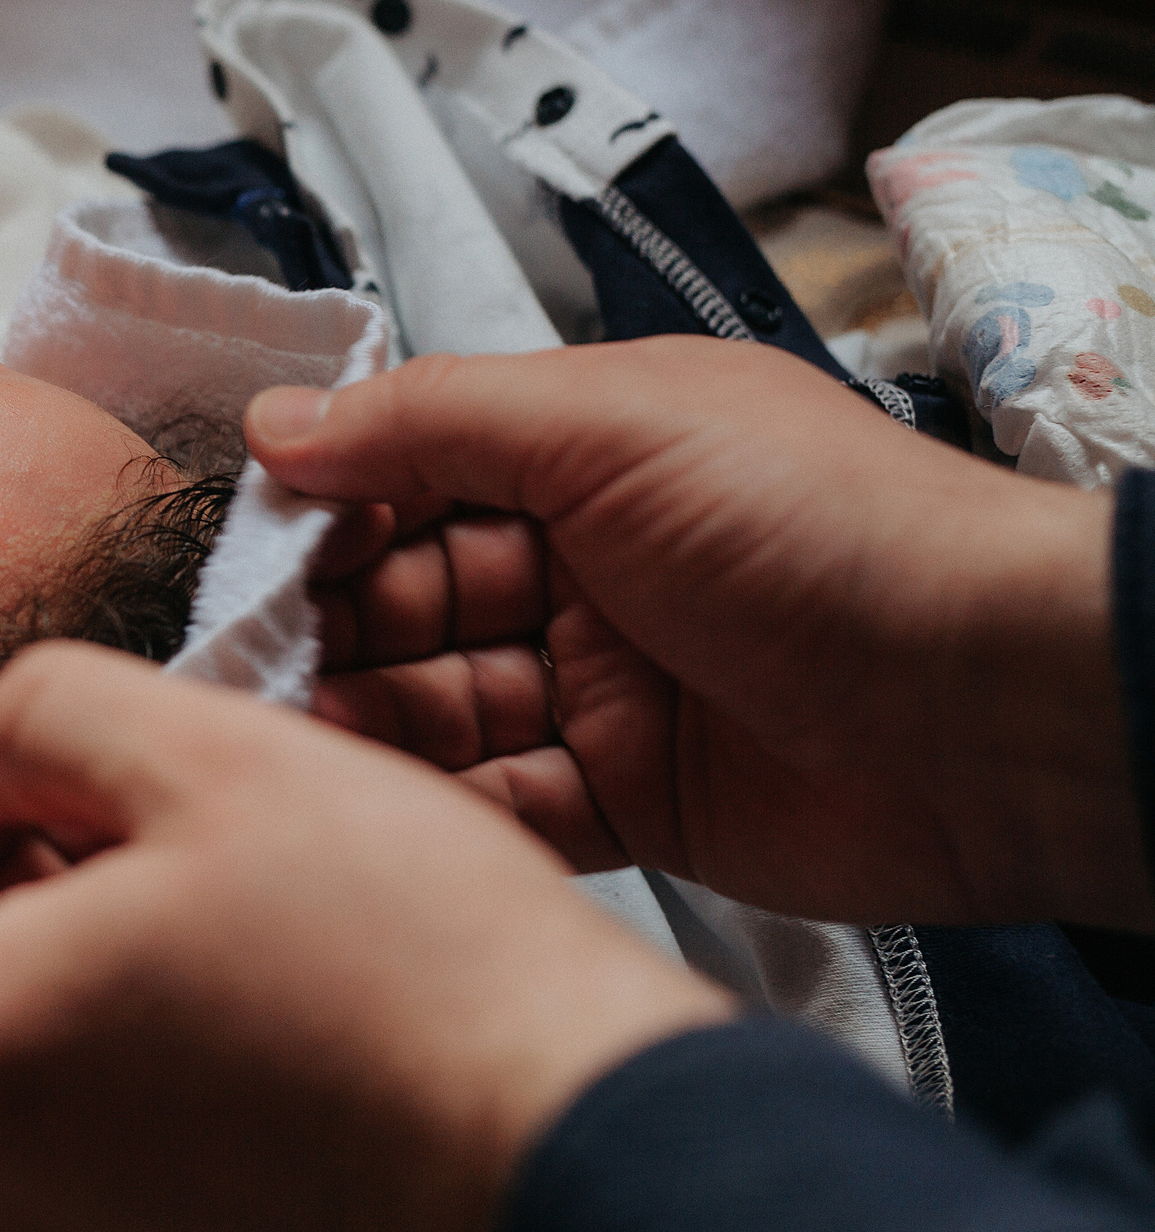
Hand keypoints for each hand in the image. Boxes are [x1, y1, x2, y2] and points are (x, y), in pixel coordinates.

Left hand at [0, 645, 726, 1231]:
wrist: (600, 1173)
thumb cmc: (416, 970)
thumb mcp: (213, 756)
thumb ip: (42, 718)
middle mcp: (14, 1169)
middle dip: (9, 883)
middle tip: (148, 816)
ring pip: (41, 1068)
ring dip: (104, 961)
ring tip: (251, 899)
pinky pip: (138, 1142)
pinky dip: (178, 1054)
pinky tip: (305, 999)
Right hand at [250, 336, 1139, 929]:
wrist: (987, 704)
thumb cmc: (820, 527)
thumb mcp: (609, 426)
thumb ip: (430, 422)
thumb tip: (277, 421)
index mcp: (587, 457)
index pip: (414, 478)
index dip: (329, 514)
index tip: (244, 555)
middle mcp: (587, 566)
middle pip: (413, 597)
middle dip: (331, 627)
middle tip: (249, 663)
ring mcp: (606, 685)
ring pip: (443, 704)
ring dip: (372, 721)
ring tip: (302, 740)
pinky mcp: (629, 798)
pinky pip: (503, 801)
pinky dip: (443, 804)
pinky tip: (380, 809)